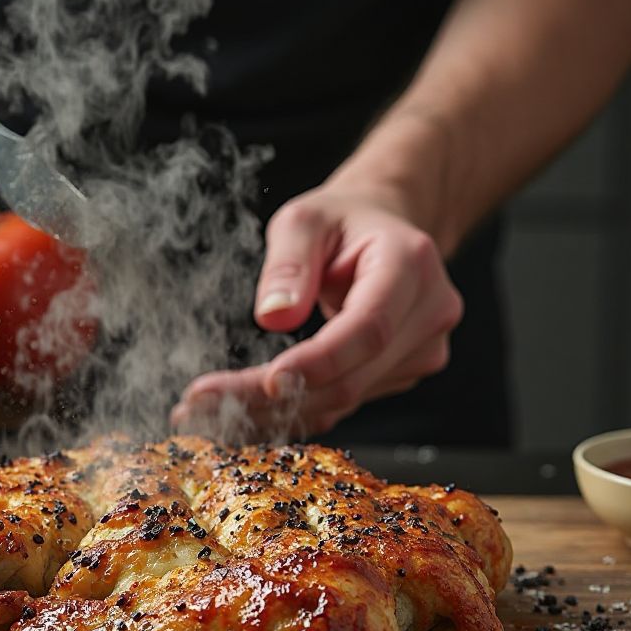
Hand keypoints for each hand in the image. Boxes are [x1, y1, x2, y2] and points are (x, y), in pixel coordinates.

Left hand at [171, 182, 463, 438]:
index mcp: (410, 265)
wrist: (384, 231)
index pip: (369, 328)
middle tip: (202, 404)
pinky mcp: (400, 375)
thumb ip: (289, 262)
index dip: (319, 361)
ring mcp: (422, 351)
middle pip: (351, 376)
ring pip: (343, 398)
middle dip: (273, 396)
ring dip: (274, 411)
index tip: (267, 381)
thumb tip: (273, 316)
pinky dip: (293, 411)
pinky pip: (343, 401)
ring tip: (208, 410)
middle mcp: (429, 315)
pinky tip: (244, 411)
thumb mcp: (304, 218)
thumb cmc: (342, 221)